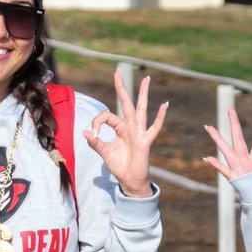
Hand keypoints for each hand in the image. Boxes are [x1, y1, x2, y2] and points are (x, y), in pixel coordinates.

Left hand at [84, 72, 167, 197]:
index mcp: (120, 128)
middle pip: (126, 103)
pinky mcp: (146, 141)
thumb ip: (96, 142)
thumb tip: (86, 131)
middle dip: (121, 87)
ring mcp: (139, 132)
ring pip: (141, 109)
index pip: (107, 115)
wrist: (129, 180)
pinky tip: (165, 105)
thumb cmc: (119, 166)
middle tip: (118, 71)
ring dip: (143, 94)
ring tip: (147, 79)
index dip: (97, 121)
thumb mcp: (104, 152)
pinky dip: (160, 117)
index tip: (93, 133)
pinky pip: (154, 127)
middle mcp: (130, 127)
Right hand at [203, 108, 251, 179]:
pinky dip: (216, 165)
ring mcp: (238, 168)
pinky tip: (207, 158)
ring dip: (218, 139)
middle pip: (238, 138)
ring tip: (208, 127)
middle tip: (230, 109)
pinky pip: (224, 170)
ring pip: (227, 151)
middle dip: (234, 124)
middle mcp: (244, 160)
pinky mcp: (235, 178)